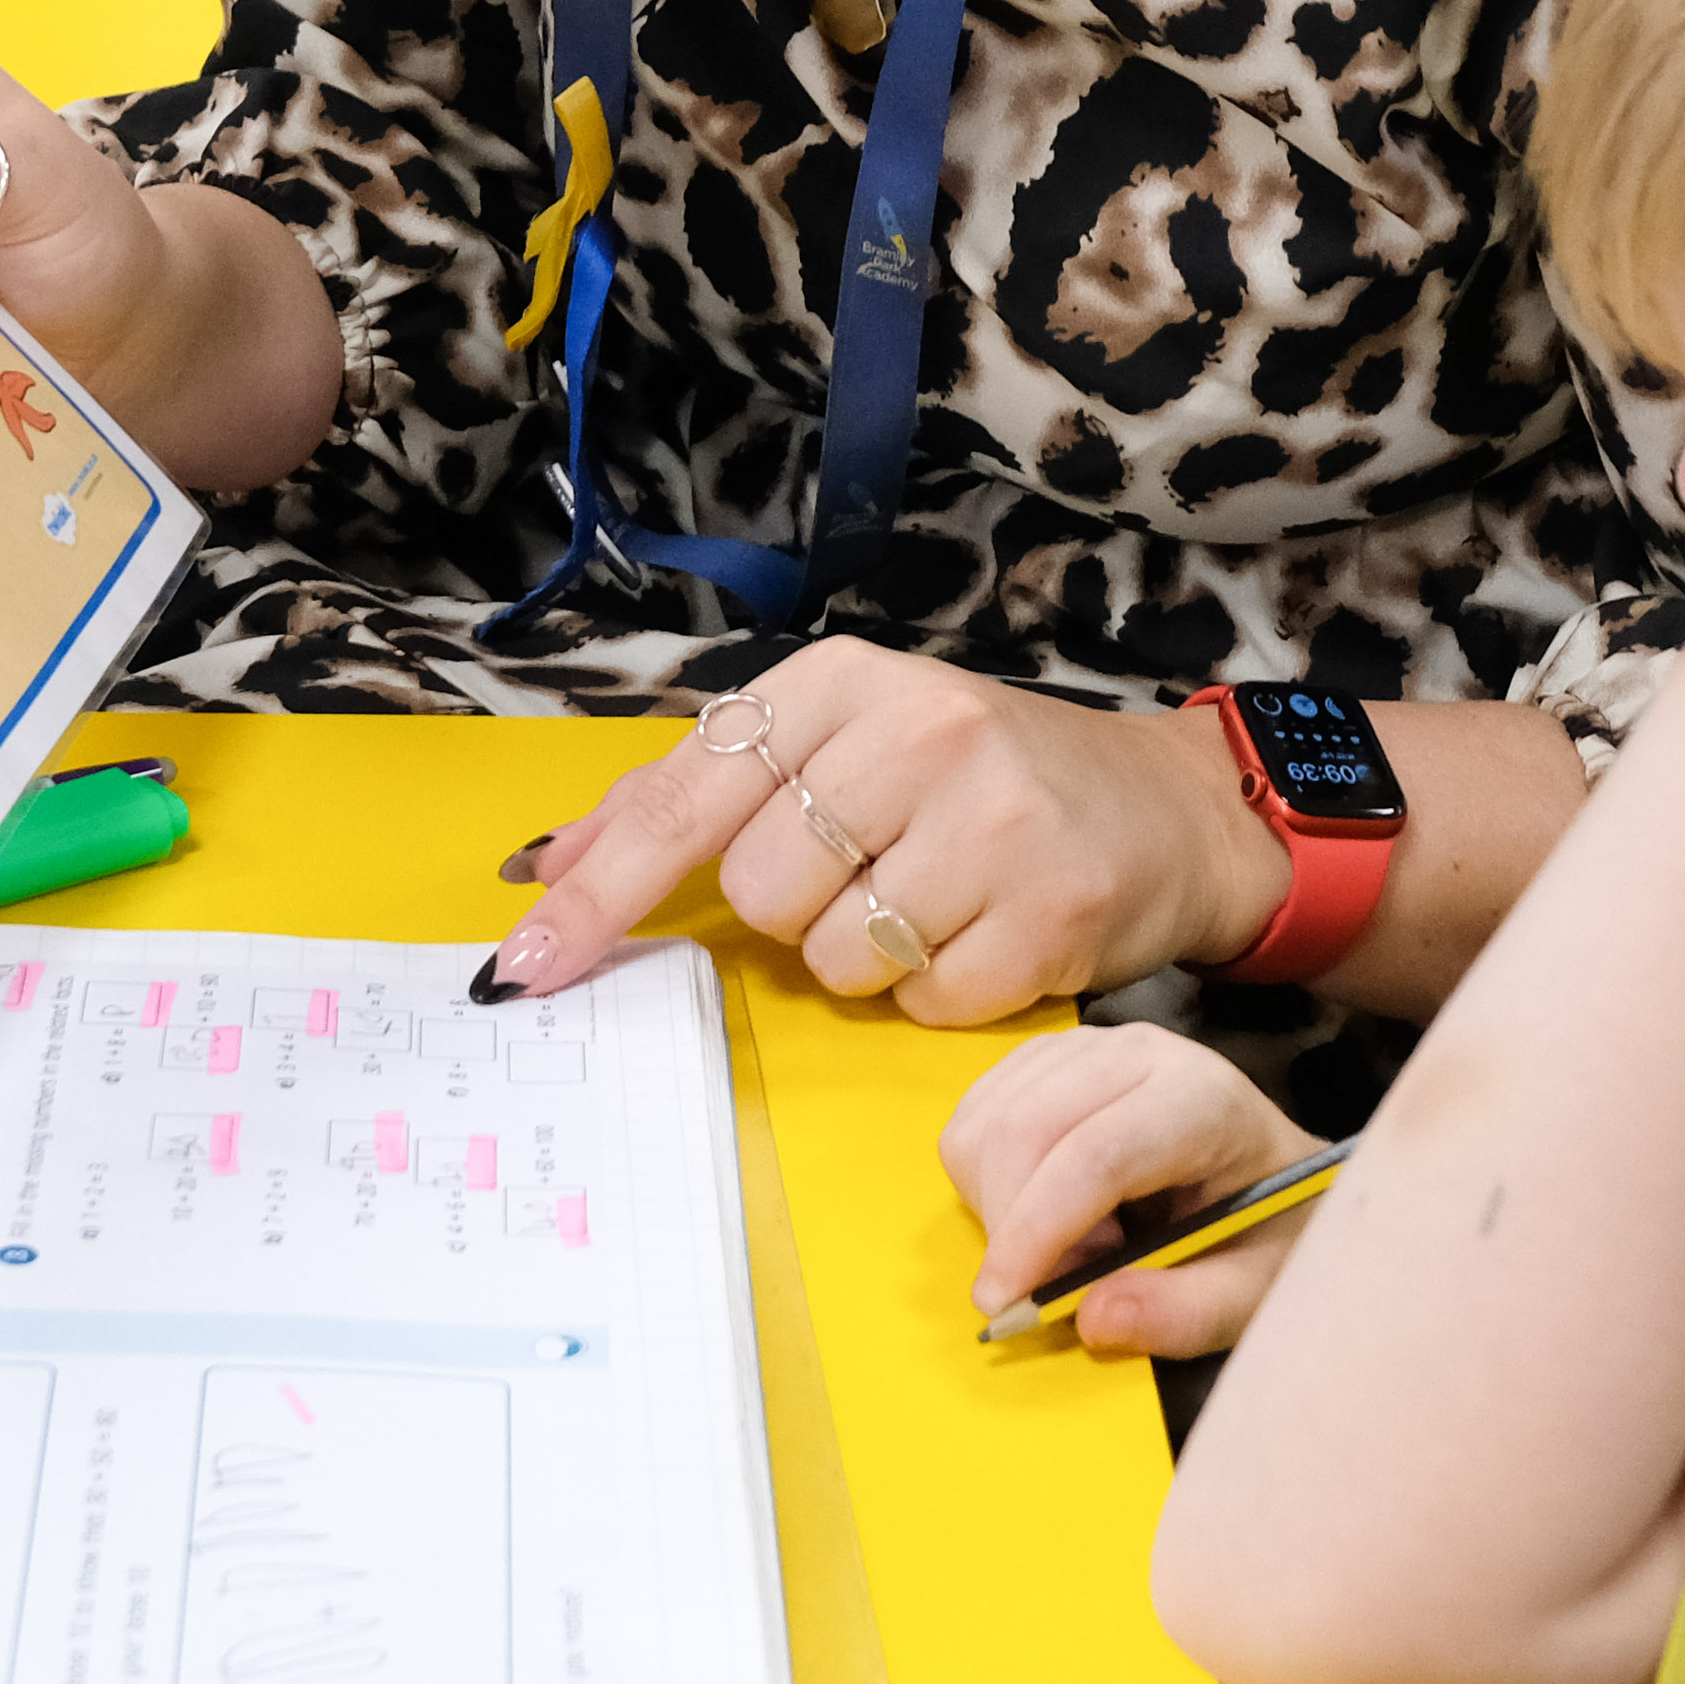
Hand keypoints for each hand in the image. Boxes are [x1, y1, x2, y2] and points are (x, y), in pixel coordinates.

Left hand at [487, 645, 1284, 1023]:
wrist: (1164, 808)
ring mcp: (992, 821)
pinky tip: (986, 936)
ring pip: (832, 957)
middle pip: (758, 893)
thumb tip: (543, 867)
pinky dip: (940, 994)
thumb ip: (689, 798)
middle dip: (794, 912)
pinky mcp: (1050, 912)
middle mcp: (917, 732)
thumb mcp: (837, 745)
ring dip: (864, 958)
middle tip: (870, 875)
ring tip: (935, 901)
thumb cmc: (974, 779)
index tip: (521, 968)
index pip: (685, 798)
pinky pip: (922, 1004)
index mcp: (842, 679)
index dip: (596, 894)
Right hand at [940, 1025, 1320, 1357]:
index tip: (1004, 1304)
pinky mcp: (1043, 1057)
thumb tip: (1091, 1319)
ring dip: (997, 1207)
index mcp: (1203, 1100)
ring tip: (1077, 1241)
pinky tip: (1047, 1206)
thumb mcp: (1250, 1292)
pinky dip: (984, 1183)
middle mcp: (1138, 1051)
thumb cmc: (1265, 1231)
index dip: (1037, 1232)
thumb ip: (1184, 1313)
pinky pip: (972, 1120)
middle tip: (1062, 1282)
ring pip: (985, 1124)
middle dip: (1011, 1227)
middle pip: (1024, 1130)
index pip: (1095, 1155)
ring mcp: (1083, 1046)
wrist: (1267, 1173)